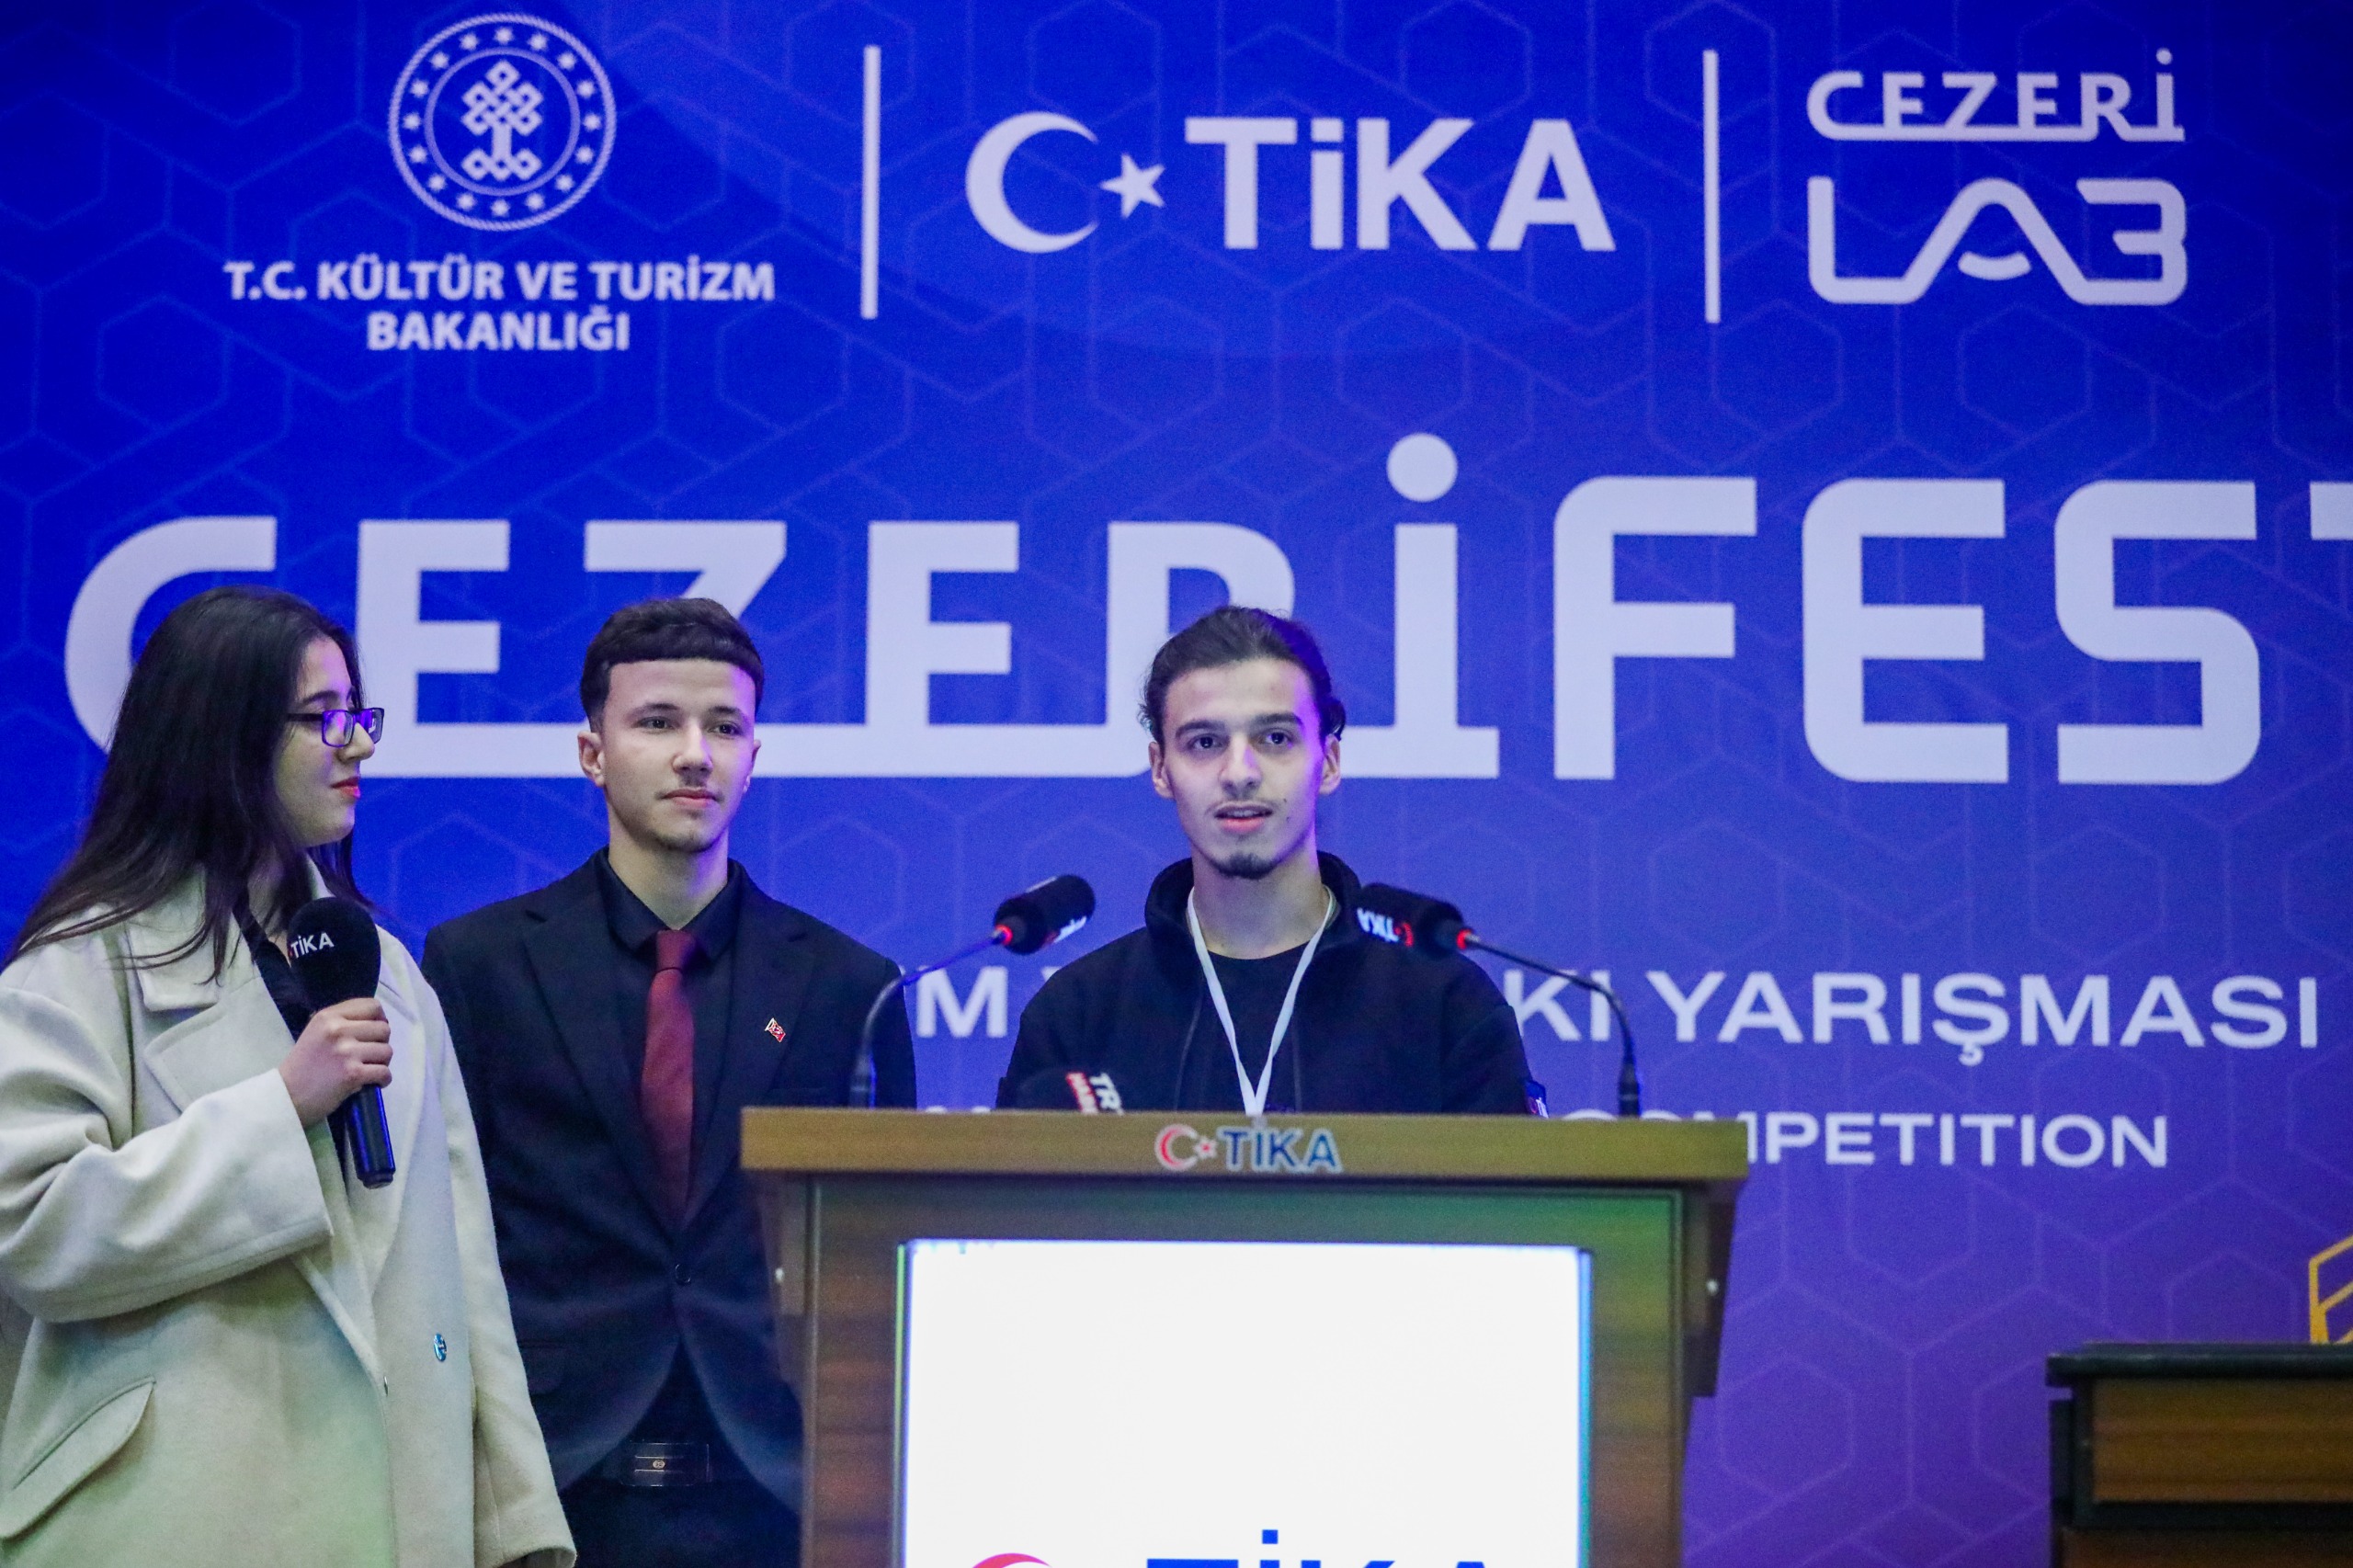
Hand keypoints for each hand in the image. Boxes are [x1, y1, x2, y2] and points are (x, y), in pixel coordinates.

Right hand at [277, 998, 391, 1126]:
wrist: (286, 1096)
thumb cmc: (302, 1066)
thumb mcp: (316, 1033)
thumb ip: (341, 1022)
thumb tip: (375, 1021)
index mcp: (328, 1016)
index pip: (373, 1006)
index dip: (380, 1020)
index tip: (374, 1033)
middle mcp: (338, 1029)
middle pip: (384, 1029)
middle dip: (382, 1043)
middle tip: (370, 1055)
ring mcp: (346, 1051)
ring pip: (387, 1051)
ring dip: (383, 1063)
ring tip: (369, 1069)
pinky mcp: (352, 1073)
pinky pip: (384, 1072)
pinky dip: (384, 1079)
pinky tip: (374, 1082)